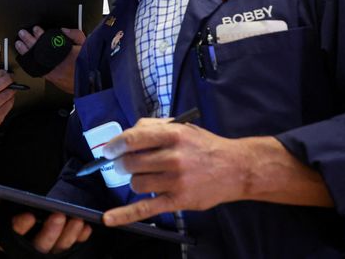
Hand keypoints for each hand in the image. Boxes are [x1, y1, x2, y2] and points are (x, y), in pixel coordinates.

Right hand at [0, 196, 91, 253]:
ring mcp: (46, 248)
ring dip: (68, 234)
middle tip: (59, 215)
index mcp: (9, 235)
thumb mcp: (0, 201)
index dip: (19, 226)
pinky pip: (72, 246)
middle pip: (39, 246)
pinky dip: (79, 237)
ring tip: (76, 219)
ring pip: (58, 248)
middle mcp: (27, 245)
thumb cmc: (12, 204)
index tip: (29, 216)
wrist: (36, 205)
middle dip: (50, 232)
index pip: (12, 234)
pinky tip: (85, 227)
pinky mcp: (61, 247)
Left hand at [15, 27, 84, 93]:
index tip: (36, 29)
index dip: (40, 35)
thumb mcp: (86, 46)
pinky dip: (31, 63)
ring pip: (36, 60)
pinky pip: (37, 70)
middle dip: (29, 40)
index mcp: (64, 53)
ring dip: (26, 51)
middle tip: (23, 34)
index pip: (48, 42)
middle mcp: (57, 63)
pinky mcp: (52, 79)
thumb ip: (75, 35)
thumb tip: (64, 30)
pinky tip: (25, 58)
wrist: (89, 84)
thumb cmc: (87, 66)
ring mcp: (53, 72)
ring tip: (20, 44)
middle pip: (39, 50)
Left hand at [100, 118, 332, 226]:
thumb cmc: (205, 146)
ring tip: (146, 177)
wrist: (236, 168)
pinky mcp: (178, 200)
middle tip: (126, 164)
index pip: (133, 139)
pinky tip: (109, 218)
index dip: (115, 145)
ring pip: (136, 183)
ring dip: (134, 180)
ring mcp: (175, 180)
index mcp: (173, 135)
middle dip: (123, 164)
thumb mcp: (182, 127)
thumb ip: (153, 127)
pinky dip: (124, 215)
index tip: (108, 150)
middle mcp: (173, 157)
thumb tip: (126, 137)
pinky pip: (145, 208)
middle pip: (131, 162)